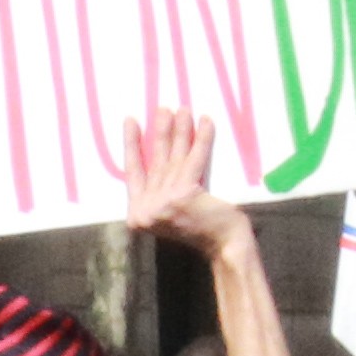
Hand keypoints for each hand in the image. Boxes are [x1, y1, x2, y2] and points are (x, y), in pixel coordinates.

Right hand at [117, 108, 244, 254]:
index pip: (133, 171)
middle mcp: (146, 208)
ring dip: (180, 130)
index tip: (131, 121)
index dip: (132, 145)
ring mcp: (163, 202)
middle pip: (155, 161)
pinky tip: (206, 122)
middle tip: (163, 108)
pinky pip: (195, 159)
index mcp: (138, 213)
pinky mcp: (184, 194)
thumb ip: (159, 193)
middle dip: (159, 131)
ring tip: (183, 110)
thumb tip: (160, 158)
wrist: (224, 247)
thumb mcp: (170, 214)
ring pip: (174, 158)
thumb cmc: (202, 231)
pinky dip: (202, 139)